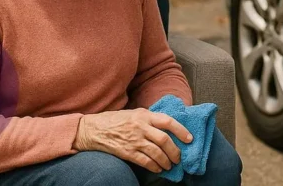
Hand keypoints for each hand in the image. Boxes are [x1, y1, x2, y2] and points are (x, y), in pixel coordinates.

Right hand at [73, 108, 191, 173]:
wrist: (93, 129)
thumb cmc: (116, 120)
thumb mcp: (134, 113)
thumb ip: (150, 118)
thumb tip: (168, 126)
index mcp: (144, 115)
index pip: (168, 121)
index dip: (181, 130)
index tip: (189, 139)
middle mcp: (140, 126)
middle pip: (164, 140)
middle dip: (175, 151)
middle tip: (179, 157)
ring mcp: (133, 140)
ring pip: (156, 152)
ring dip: (166, 161)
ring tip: (170, 165)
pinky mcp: (127, 152)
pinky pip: (145, 161)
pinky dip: (154, 166)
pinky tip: (158, 169)